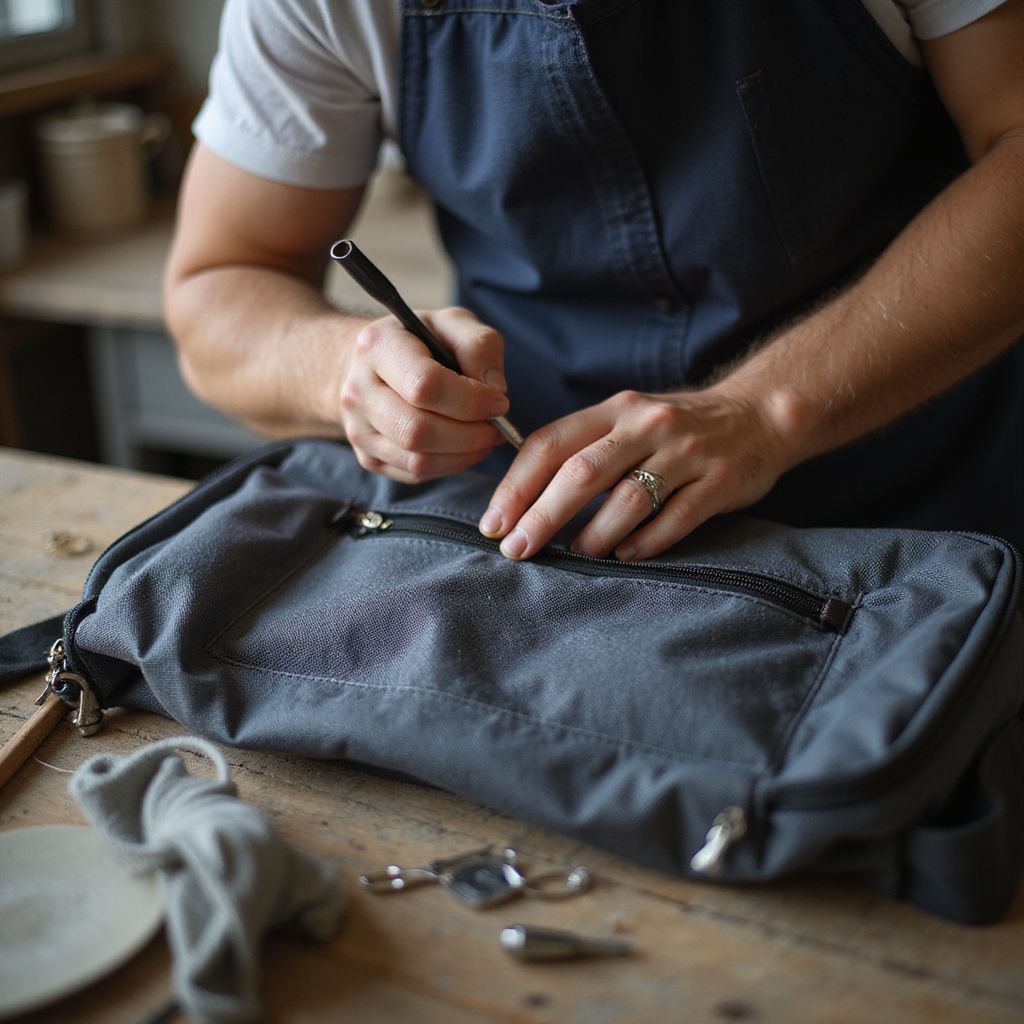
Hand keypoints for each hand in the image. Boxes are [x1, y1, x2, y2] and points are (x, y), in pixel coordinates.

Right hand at [337, 306, 510, 481]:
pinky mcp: (368, 457)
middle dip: (471, 434)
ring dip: (464, 454)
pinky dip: (450, 465)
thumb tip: (495, 390)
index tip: (499, 401)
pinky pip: (415, 473)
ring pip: (418, 460)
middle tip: (497, 426)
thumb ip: (479, 346)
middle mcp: (358, 391)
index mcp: (377, 346)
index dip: (471, 400)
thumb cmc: (420, 341)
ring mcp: (358, 429)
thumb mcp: (454, 324)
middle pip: (418, 431)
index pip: (425, 385)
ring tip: (486, 437)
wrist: (374, 365)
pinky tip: (464, 446)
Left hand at [479, 386, 791, 560]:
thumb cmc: (676, 428)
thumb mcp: (627, 420)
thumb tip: (519, 498)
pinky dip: (646, 542)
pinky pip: (677, 517)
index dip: (515, 485)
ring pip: (628, 498)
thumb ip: (581, 447)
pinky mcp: (720, 481)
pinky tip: (626, 557)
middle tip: (517, 550)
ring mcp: (686, 452)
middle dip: (542, 516)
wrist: (761, 414)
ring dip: (594, 534)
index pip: (550, 443)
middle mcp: (646, 425)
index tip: (493, 523)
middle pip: (582, 472)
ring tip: (575, 555)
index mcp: (614, 410)